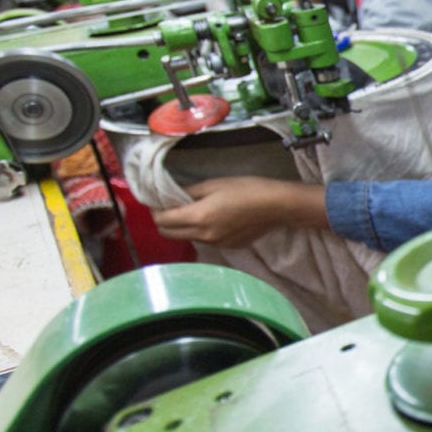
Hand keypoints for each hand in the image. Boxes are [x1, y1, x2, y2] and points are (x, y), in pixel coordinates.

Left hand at [154, 177, 327, 247]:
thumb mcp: (214, 184)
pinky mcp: (227, 247)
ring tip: (193, 210)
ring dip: (183, 226)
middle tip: (170, 206)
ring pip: (186, 238)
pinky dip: (201, 231)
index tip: (158, 200)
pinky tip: (215, 218)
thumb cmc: (246, 188)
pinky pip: (204, 240)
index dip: (155, 210)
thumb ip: (189, 191)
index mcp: (198, 217)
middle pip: (168, 234)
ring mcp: (215, 244)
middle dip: (163, 221)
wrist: (276, 206)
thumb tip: (171, 194)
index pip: (162, 220)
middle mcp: (203, 235)